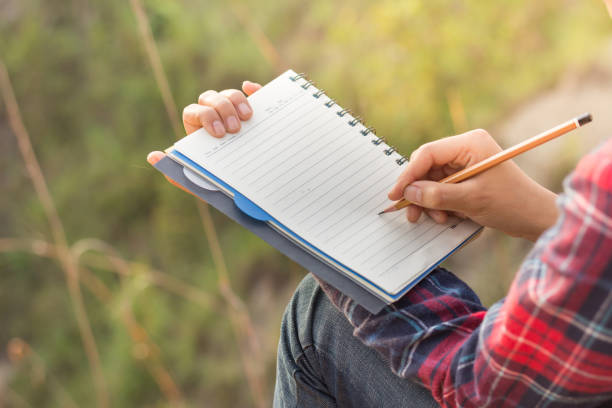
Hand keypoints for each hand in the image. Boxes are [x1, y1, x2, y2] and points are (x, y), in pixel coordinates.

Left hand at [147, 80, 261, 171]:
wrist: (243, 187)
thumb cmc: (217, 182)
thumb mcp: (198, 181)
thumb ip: (177, 173)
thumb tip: (153, 156)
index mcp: (195, 128)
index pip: (194, 112)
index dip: (206, 118)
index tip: (219, 134)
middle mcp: (212, 114)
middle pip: (212, 99)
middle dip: (223, 110)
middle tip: (234, 129)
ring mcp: (232, 110)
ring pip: (230, 94)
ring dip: (237, 102)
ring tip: (247, 120)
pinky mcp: (251, 111)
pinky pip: (251, 93)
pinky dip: (252, 89)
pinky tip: (252, 89)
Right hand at [387, 129, 558, 241]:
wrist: (536, 217)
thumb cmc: (511, 204)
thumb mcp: (471, 200)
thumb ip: (437, 195)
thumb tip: (409, 192)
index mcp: (470, 143)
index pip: (428, 154)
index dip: (408, 175)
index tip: (396, 195)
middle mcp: (466, 148)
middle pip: (427, 166)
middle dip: (419, 191)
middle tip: (412, 213)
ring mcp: (466, 162)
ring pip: (432, 180)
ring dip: (430, 201)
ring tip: (438, 218)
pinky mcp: (467, 176)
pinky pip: (442, 187)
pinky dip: (439, 203)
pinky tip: (446, 216)